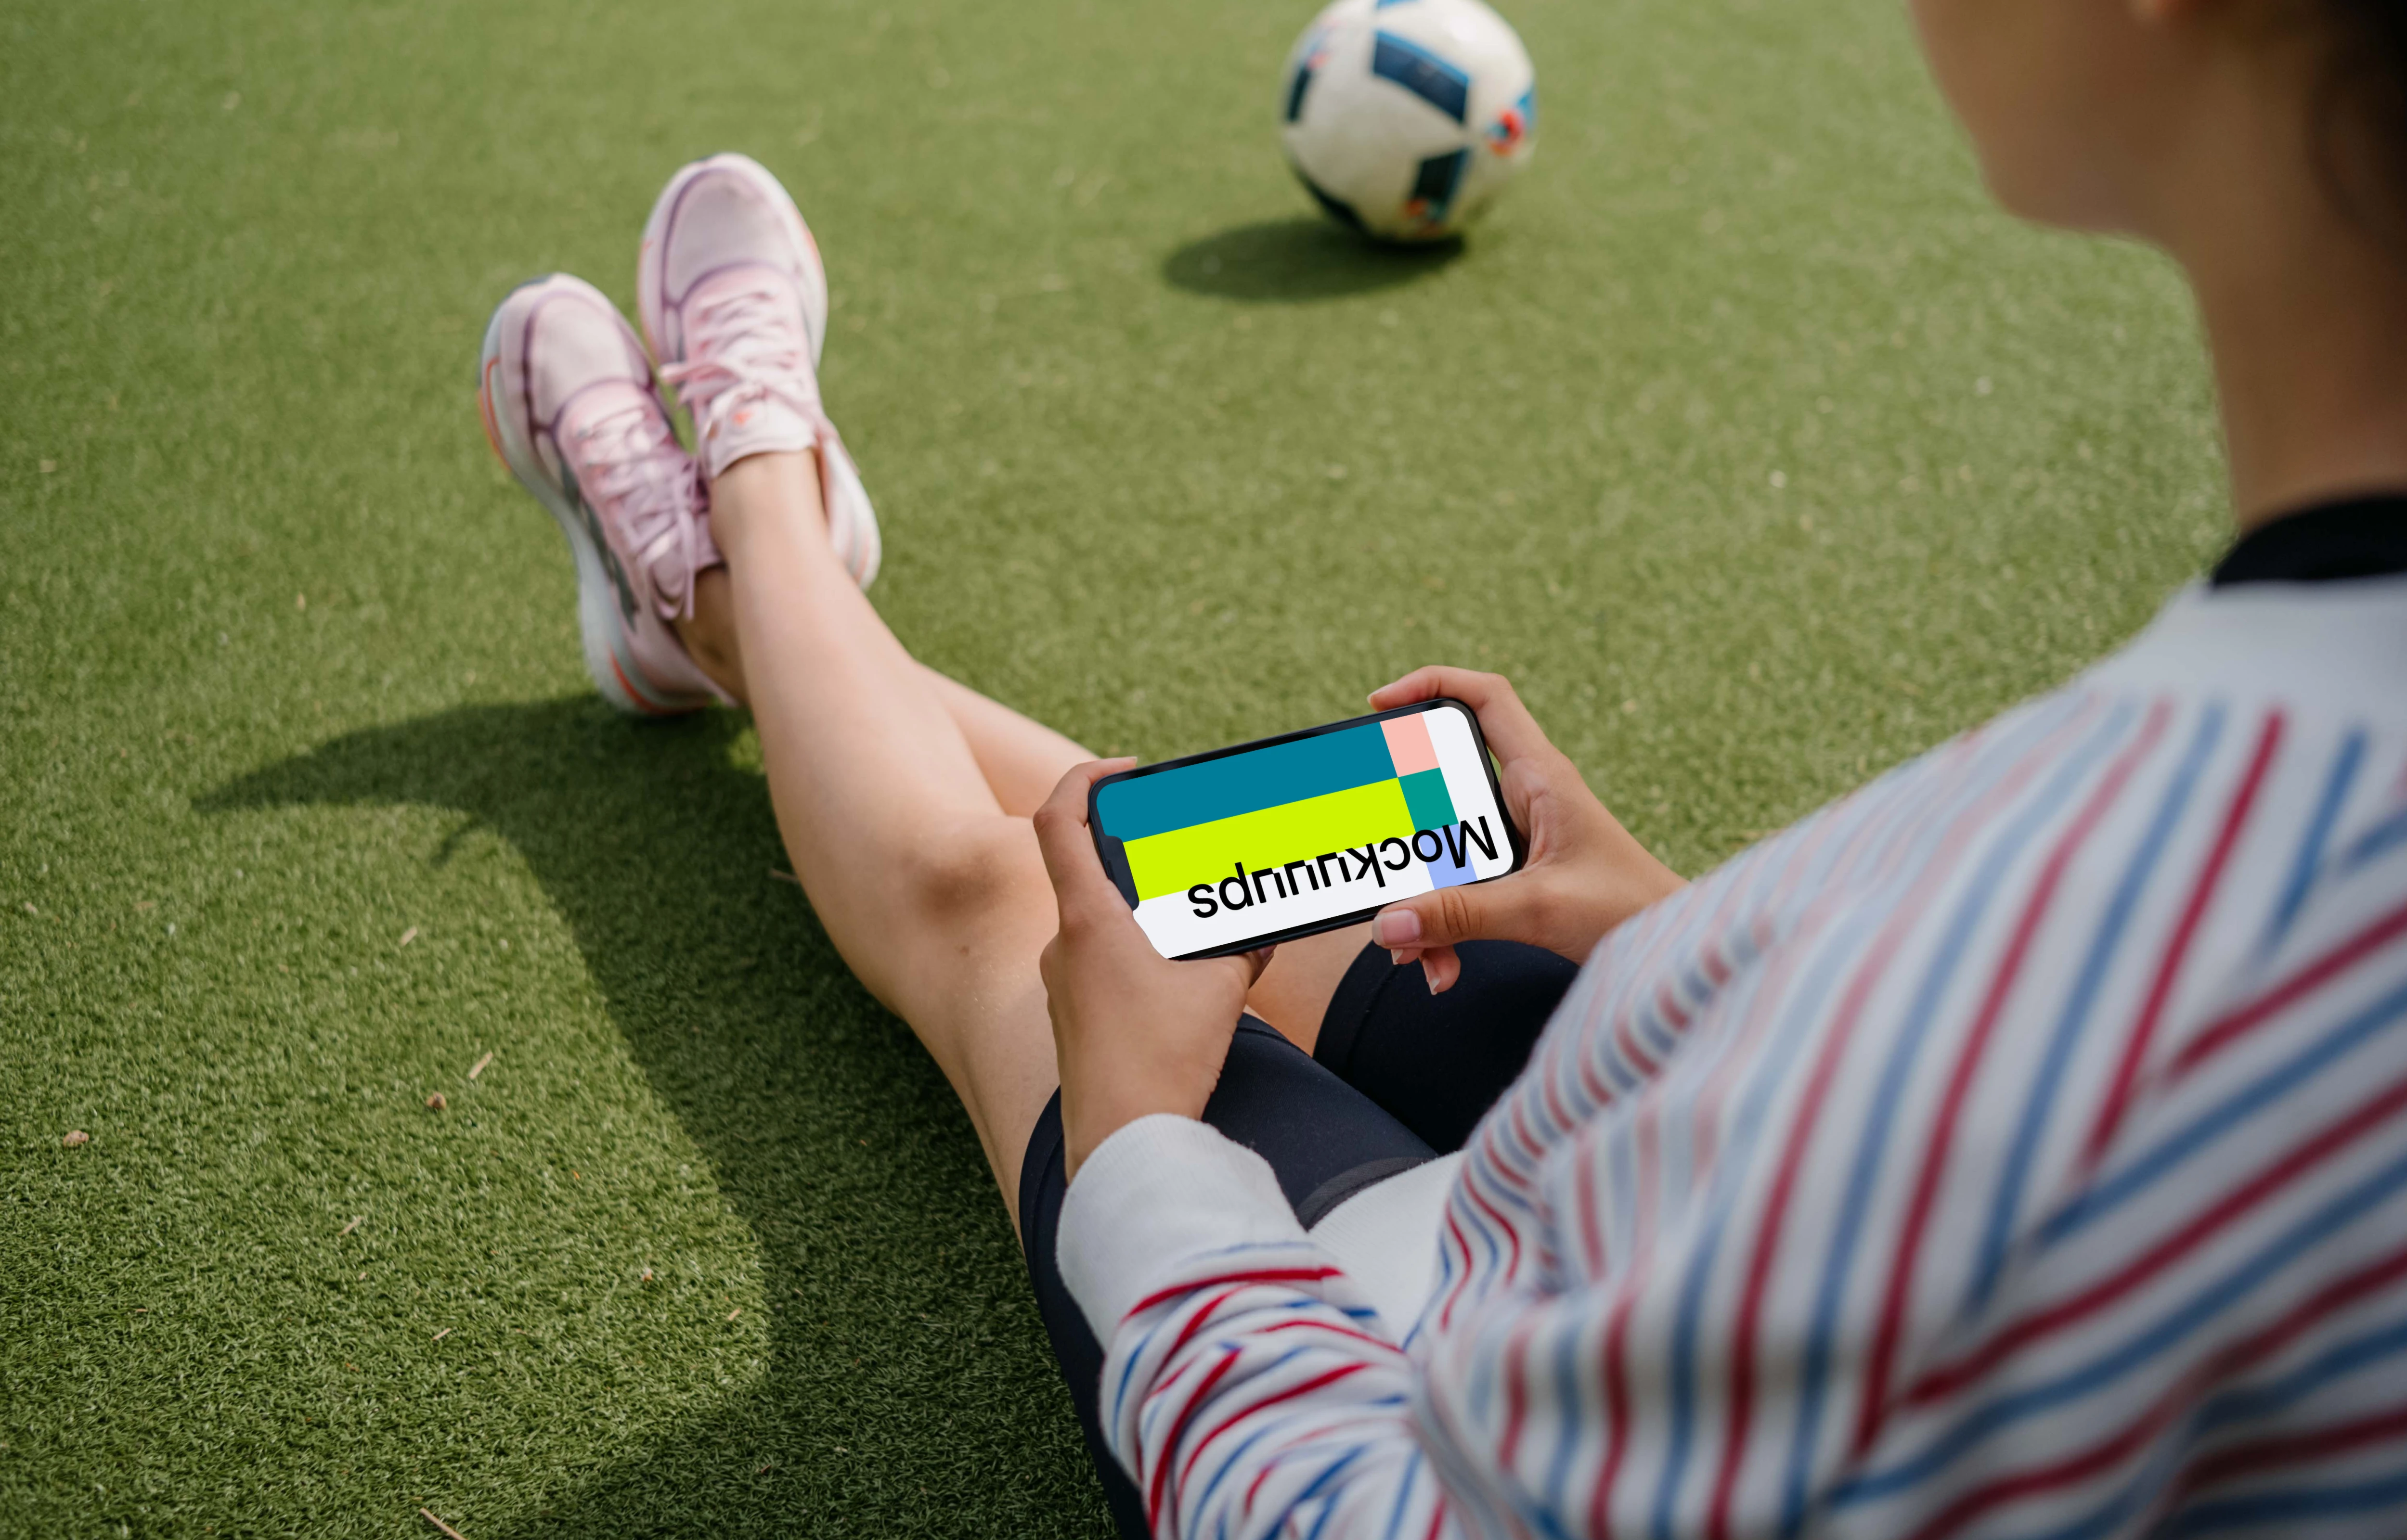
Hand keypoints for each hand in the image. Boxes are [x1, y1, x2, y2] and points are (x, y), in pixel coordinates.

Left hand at [1032, 759, 1274, 1180]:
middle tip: (1192, 857)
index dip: (1084, 778)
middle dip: (1144, 860)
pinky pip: (1103, 967)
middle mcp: (1060, 945)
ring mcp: (1059, 985)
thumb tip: (1264, 927)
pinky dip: (1141, 958)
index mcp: (1086, 920)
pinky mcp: (1071, 1020)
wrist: (1123, 1146)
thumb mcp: (1220, 987)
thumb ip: (1243, 944)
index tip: (1124, 770)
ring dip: (1148, 917)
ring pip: (1101, 925)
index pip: (1057, 819)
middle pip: (1090, 873)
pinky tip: (1185, 982)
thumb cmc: (1163, 1060)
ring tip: (1205, 928)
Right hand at [1365, 668, 1684, 992]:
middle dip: (1405, 828)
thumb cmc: (1629, 912)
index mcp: (1542, 778)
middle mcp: (1528, 798)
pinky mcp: (1520, 876)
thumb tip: (1389, 923)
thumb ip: (1460, 915)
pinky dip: (1445, 927)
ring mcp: (1521, 837)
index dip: (1431, 685)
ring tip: (1410, 948)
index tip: (1380, 704)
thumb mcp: (1538, 910)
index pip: (1487, 699)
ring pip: (1447, 849)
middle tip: (1376, 855)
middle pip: (1444, 784)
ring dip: (1423, 897)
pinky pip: (1463, 891)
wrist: (1672, 951)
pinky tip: (1439, 966)